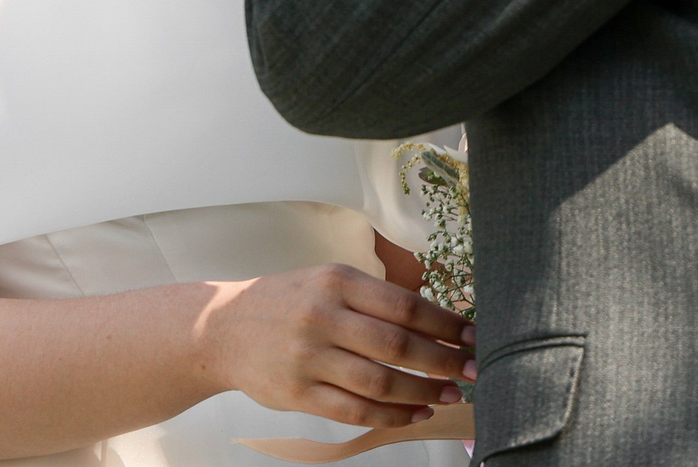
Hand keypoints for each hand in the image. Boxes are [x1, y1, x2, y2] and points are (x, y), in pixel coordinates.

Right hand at [191, 263, 475, 428]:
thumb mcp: (326, 281)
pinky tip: (414, 413)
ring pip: (380, 382)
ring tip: (449, 395)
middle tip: (472, 371)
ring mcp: (309, 357)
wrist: (223, 329)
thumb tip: (436, 323)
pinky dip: (392, 415)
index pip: (405, 305)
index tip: (474, 335)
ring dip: (423, 392)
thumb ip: (373, 299)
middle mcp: (323, 316)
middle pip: (398, 345)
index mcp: (336, 281)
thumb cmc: (287, 303)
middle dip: (444, 361)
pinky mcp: (298, 393)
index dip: (446, 324)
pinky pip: (355, 411)